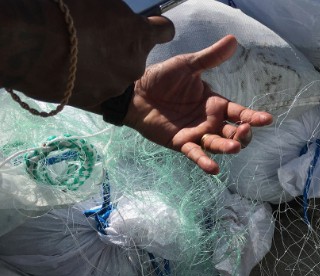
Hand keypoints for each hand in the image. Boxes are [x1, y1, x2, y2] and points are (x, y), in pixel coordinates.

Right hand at [0, 0, 173, 107]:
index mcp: (140, 35)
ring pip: (116, 74)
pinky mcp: (96, 99)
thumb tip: (121, 18)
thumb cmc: (65, 13)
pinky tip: (68, 70)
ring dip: (102, 66)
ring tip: (76, 55)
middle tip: (93, 40)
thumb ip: (120, 14)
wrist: (32, 42)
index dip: (156, 29)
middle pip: (135, 56)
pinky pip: (97, 88)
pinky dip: (87, 81)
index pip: (165, 31)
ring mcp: (116, 85)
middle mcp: (135, 64)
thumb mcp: (101, 2)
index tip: (146, 28)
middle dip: (120, 49)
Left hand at [124, 35, 272, 174]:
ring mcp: (197, 134)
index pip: (240, 113)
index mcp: (216, 104)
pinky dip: (205, 162)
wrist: (134, 91)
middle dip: (243, 134)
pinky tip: (214, 169)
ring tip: (234, 146)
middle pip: (235, 133)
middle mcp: (210, 121)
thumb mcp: (188, 65)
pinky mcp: (181, 143)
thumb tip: (233, 40)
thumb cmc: (161, 78)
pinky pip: (196, 154)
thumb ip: (211, 57)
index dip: (254, 117)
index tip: (266, 119)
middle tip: (243, 130)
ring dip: (228, 147)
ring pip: (219, 145)